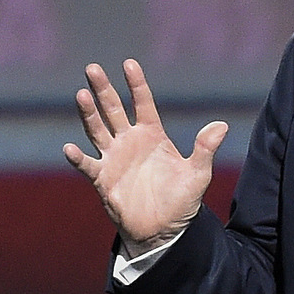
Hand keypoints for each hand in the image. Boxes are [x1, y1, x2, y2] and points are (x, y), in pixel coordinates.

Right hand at [63, 59, 228, 256]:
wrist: (164, 230)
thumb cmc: (181, 200)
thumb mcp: (198, 174)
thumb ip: (205, 149)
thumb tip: (222, 125)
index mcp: (152, 134)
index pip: (142, 103)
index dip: (136, 84)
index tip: (129, 64)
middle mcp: (129, 141)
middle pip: (113, 109)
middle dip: (103, 89)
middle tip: (93, 68)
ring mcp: (114, 158)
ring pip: (97, 130)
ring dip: (89, 114)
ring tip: (81, 94)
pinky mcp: (102, 178)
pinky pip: (88, 165)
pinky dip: (79, 157)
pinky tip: (71, 148)